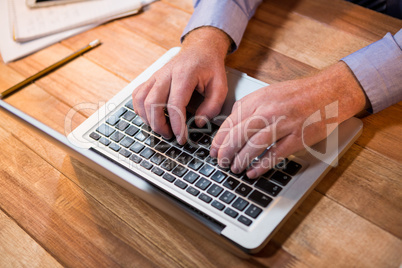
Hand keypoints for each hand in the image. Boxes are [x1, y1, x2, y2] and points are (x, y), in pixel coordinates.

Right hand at [132, 27, 230, 143]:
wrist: (200, 48)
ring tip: (161, 128)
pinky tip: (151, 117)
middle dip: (159, 125)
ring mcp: (156, 76)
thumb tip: (198, 123)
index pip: (175, 104)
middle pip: (152, 103)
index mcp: (184, 75)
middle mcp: (166, 74)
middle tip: (171, 136)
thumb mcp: (221, 86)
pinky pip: (137, 95)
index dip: (176, 124)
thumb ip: (213, 106)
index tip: (182, 137)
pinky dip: (140, 109)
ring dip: (148, 119)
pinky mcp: (151, 79)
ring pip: (141, 100)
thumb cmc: (210, 67)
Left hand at [210, 61, 367, 177]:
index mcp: (259, 99)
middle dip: (226, 152)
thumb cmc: (298, 94)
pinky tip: (254, 172)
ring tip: (235, 168)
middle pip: (239, 135)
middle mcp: (269, 110)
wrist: (329, 91)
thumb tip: (231, 126)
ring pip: (254, 145)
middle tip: (221, 162)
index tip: (214, 150)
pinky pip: (275, 154)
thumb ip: (249, 108)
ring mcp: (284, 124)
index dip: (220, 139)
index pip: (231, 121)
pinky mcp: (298, 137)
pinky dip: (262, 165)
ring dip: (241, 160)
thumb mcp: (268, 93)